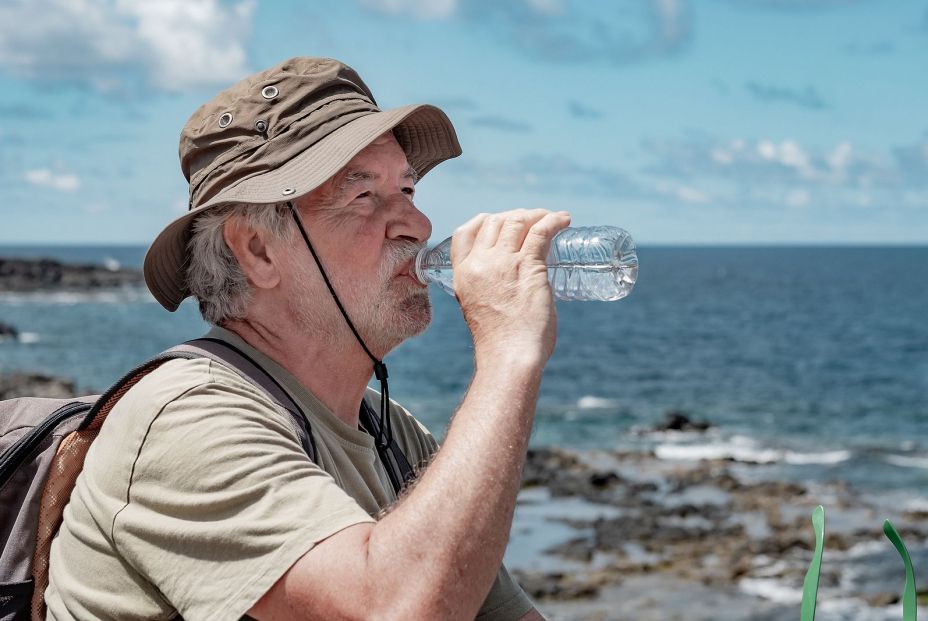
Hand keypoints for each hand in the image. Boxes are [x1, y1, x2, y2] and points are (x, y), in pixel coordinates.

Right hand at [451, 209, 570, 364]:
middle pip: (494, 222)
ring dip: (536, 214)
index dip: (483, 220)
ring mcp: (504, 262)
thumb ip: (487, 293)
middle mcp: (480, 263)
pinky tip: (564, 219)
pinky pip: (541, 231)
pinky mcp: (529, 265)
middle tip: (534, 221)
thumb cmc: (500, 343)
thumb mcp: (478, 310)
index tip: (499, 220)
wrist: (509, 356)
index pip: (464, 232)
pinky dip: (554, 220)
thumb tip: (508, 287)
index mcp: (463, 274)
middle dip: (515, 216)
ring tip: (552, 217)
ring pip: (518, 221)